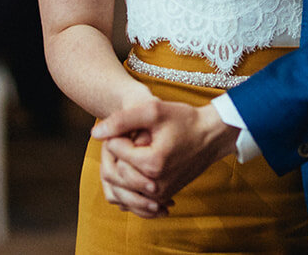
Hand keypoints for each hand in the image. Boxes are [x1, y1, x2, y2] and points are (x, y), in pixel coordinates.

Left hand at [91, 99, 237, 207]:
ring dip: (119, 169)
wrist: (212, 136)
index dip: (115, 134)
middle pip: (115, 172)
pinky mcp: (164, 197)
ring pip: (122, 188)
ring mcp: (160, 194)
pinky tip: (132, 167)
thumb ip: (122, 120)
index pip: (115, 150)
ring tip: (129, 150)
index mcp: (152, 163)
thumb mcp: (154, 110)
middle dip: (114, 153)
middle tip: (124, 137)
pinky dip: (128, 184)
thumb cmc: (185, 120)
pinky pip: (134, 197)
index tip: (126, 126)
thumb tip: (95, 133)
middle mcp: (155, 185)